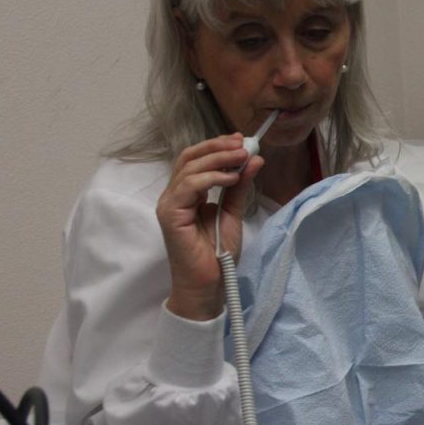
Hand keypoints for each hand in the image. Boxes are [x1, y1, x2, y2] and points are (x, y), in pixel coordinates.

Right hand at [156, 134, 262, 319]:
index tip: (241, 140)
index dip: (217, 146)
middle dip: (218, 147)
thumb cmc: (217, 254)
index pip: (196, 159)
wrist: (211, 284)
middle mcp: (174, 195)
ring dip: (219, 159)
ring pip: (189, 168)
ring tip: (242, 158)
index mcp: (186, 193)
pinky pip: (189, 186)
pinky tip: (231, 178)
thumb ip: (239, 187)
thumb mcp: (232, 212)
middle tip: (243, 144)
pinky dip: (212, 177)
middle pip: (190, 158)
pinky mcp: (170, 214)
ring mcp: (169, 204)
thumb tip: (254, 160)